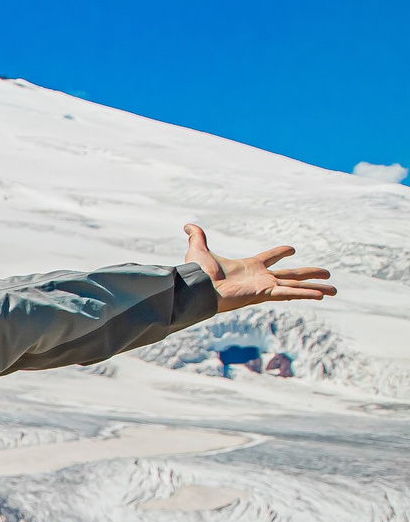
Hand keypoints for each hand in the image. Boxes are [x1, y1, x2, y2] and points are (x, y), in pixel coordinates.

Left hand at [183, 224, 336, 312]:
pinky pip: (289, 293)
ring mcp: (265, 287)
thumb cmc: (197, 274)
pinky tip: (322, 295)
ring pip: (296, 286)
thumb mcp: (199, 251)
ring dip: (315, 288)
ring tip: (334, 290)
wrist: (197, 288)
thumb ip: (197, 237)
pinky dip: (305, 294)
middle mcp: (261, 278)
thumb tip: (187, 225)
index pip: (270, 258)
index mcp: (250, 267)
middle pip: (292, 275)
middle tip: (328, 274)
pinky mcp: (264, 293)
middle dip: (310, 274)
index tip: (291, 249)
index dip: (280, 253)